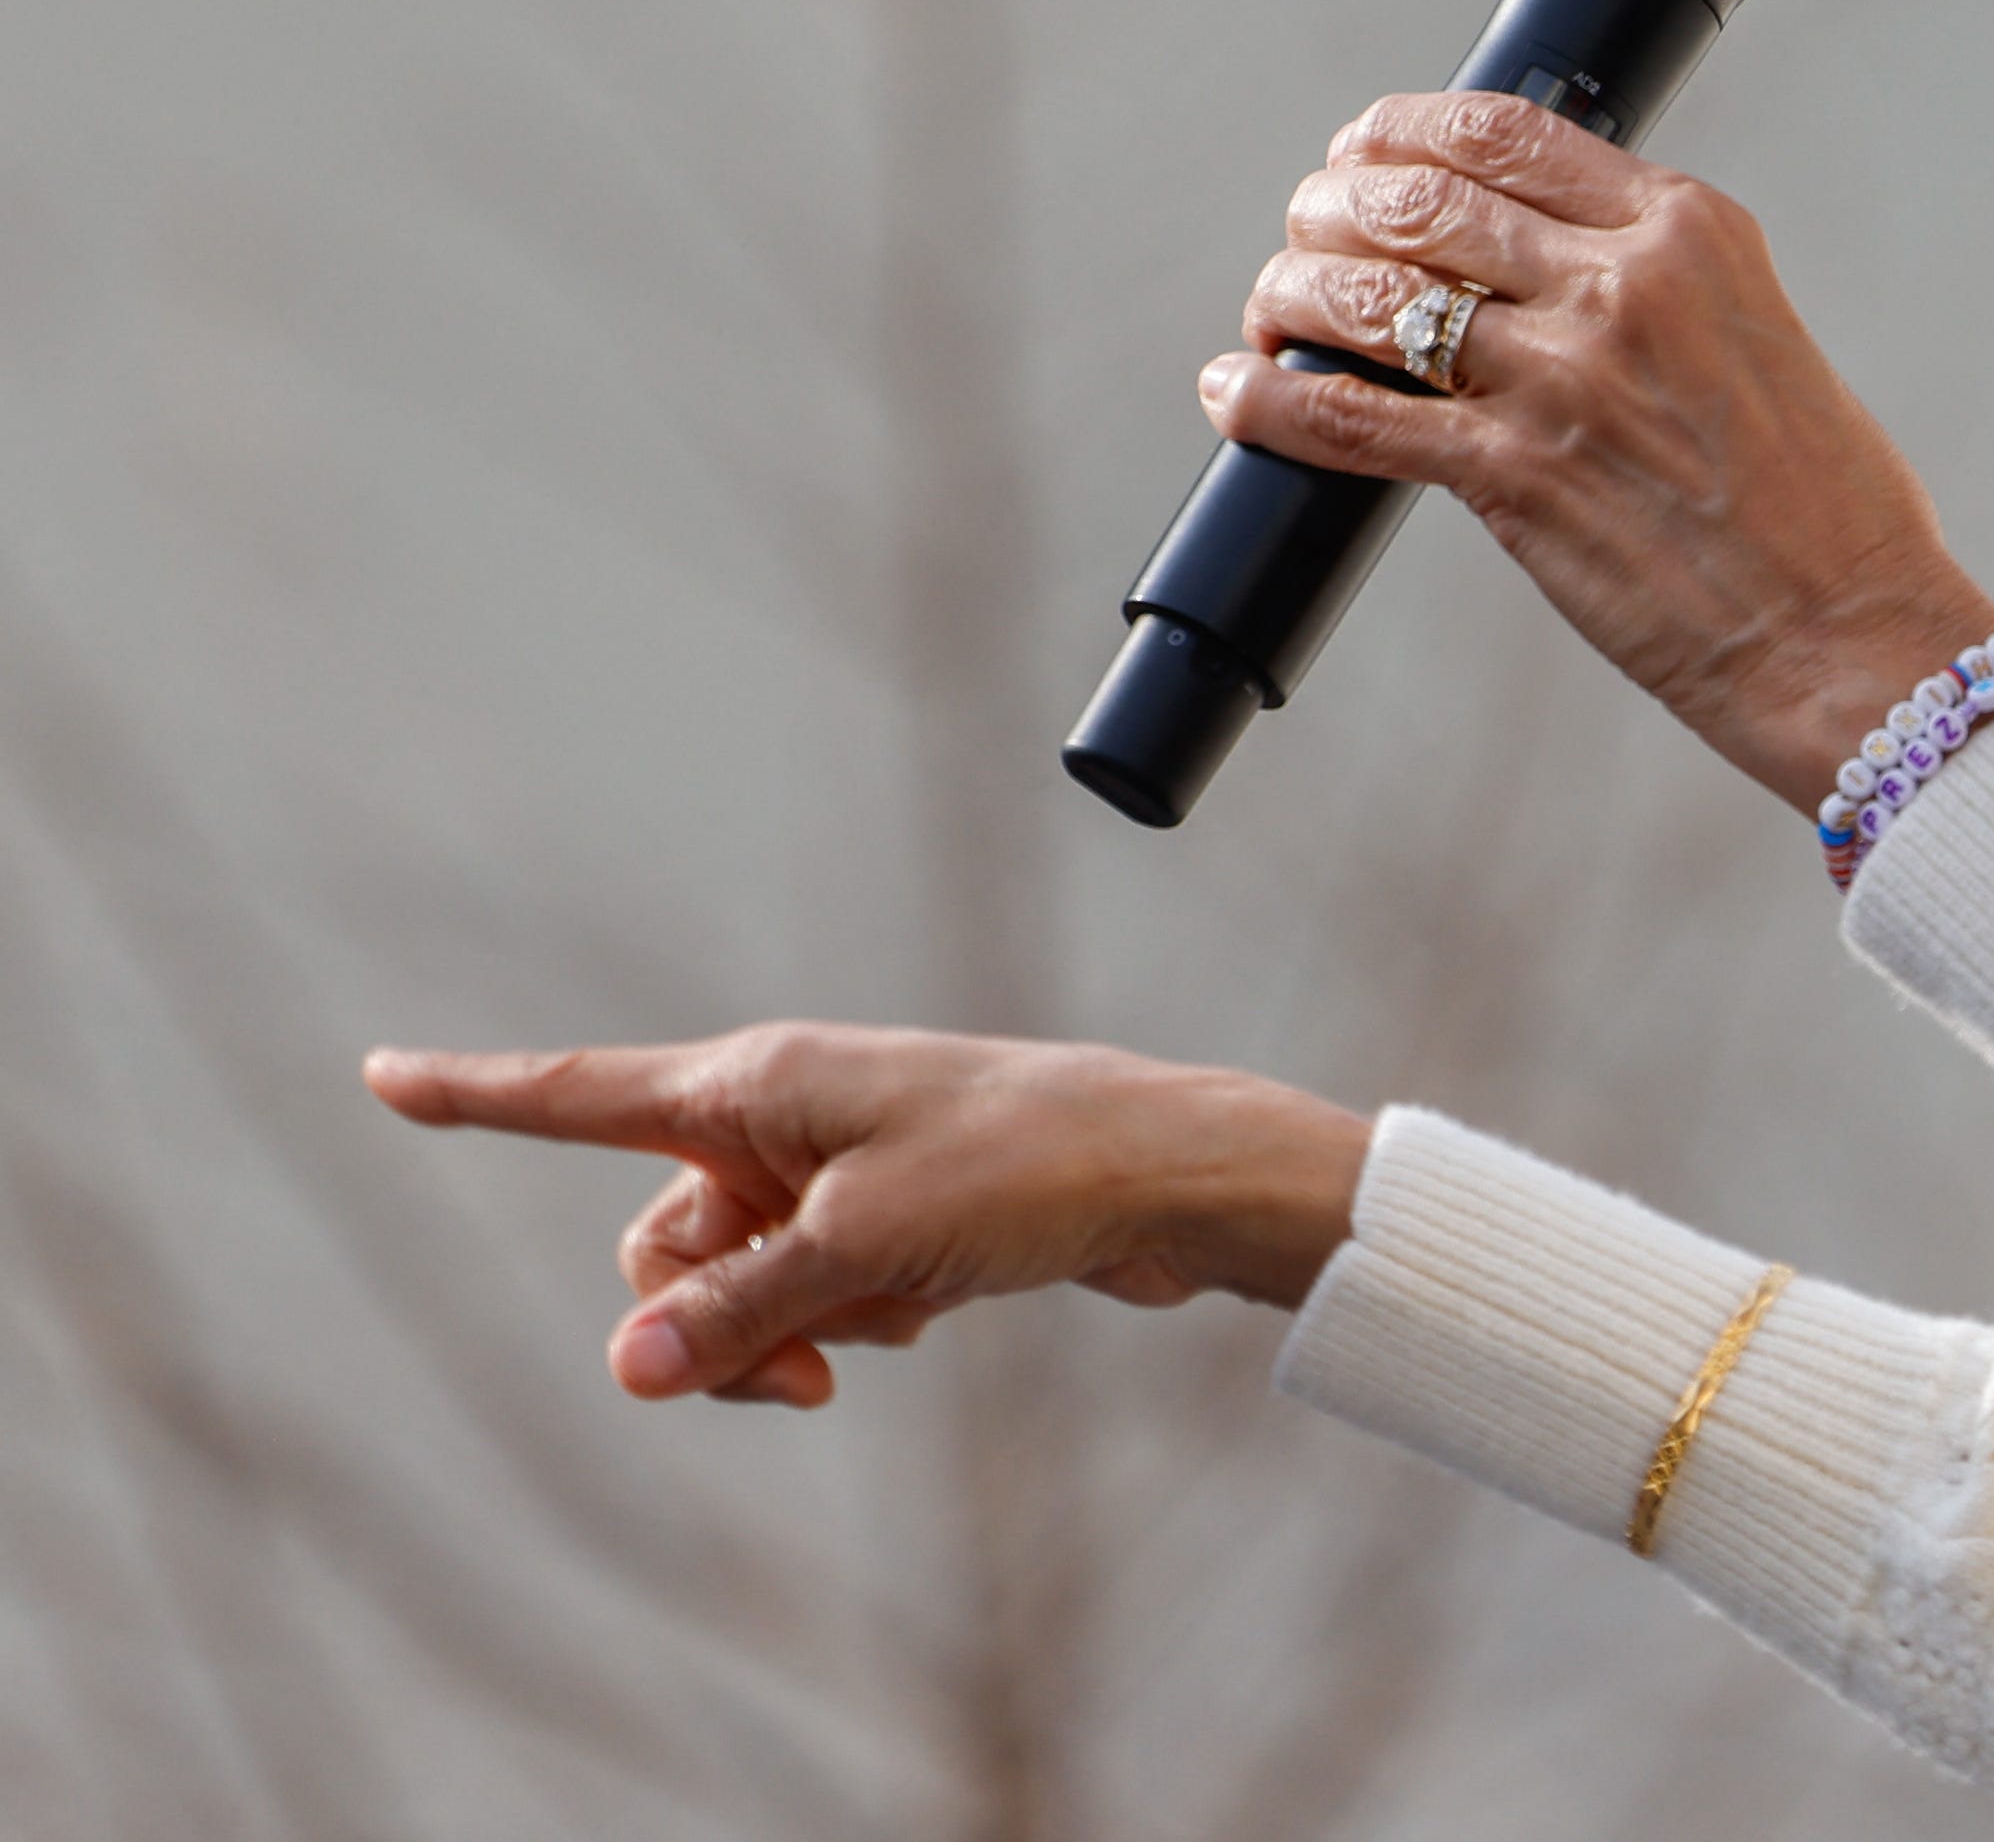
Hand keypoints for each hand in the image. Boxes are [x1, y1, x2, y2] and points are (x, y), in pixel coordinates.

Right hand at [361, 1024, 1367, 1410]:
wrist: (1166, 1176)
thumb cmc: (1026, 1168)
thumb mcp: (867, 1247)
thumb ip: (740, 1308)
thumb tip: (630, 1367)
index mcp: (756, 1083)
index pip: (581, 1092)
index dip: (476, 1092)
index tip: (382, 1072)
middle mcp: (780, 1114)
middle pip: (660, 1244)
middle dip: (711, 1319)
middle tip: (810, 1364)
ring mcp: (831, 1167)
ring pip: (736, 1283)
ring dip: (796, 1327)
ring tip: (901, 1312)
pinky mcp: (884, 1215)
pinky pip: (810, 1294)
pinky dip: (856, 1318)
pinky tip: (939, 1303)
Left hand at [1210, 93, 1993, 810]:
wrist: (1851, 629)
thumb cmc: (1823, 502)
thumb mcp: (1754, 329)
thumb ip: (1654, 278)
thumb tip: (1531, 260)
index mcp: (1689, 228)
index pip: (1504, 130)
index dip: (1399, 132)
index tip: (1361, 153)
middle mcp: (1621, 282)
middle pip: (1416, 199)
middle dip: (1329, 209)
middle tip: (1307, 238)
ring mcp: (1563, 377)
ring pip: (1365, 294)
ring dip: (1288, 295)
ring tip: (1271, 316)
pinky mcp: (1515, 478)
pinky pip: (1349, 419)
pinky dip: (1271, 402)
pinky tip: (1241, 395)